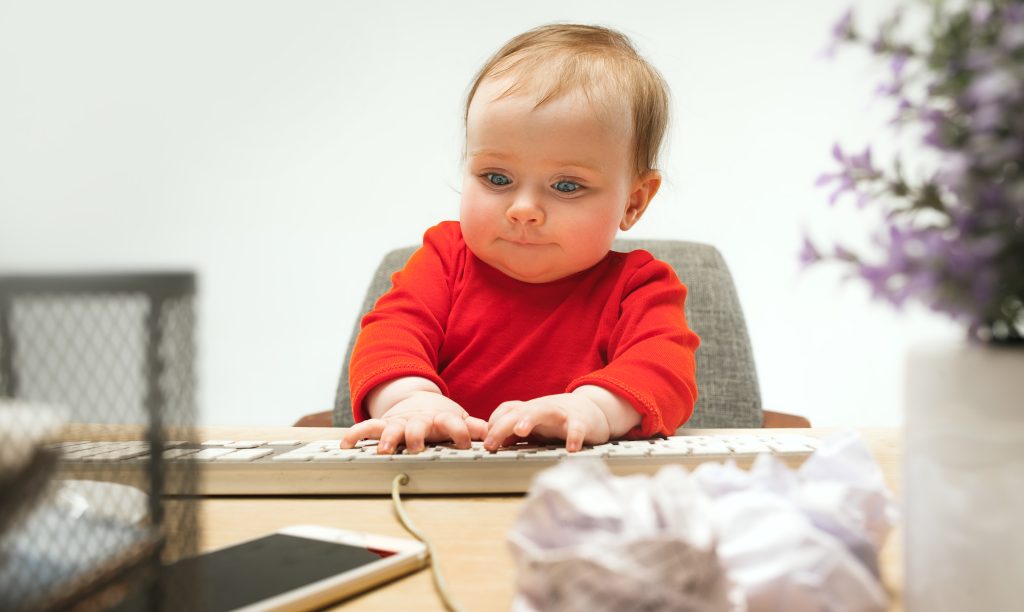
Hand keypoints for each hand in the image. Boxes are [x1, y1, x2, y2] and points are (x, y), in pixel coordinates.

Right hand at [340, 391, 487, 453]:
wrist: (418, 400)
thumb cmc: (441, 418)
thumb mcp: (460, 420)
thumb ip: (475, 427)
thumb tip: (493, 433)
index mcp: (441, 419)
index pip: (453, 424)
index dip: (460, 432)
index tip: (465, 444)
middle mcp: (419, 420)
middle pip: (418, 427)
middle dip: (416, 436)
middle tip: (416, 448)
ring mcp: (400, 422)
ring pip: (391, 428)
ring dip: (387, 439)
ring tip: (383, 450)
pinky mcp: (384, 424)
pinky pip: (367, 428)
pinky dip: (356, 435)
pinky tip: (346, 444)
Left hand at [483, 393, 611, 451]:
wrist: (592, 410)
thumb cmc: (558, 420)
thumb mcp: (534, 426)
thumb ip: (515, 433)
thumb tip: (495, 444)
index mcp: (529, 411)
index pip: (506, 411)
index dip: (493, 424)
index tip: (486, 443)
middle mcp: (541, 409)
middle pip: (519, 411)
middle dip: (502, 425)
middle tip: (491, 444)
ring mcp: (561, 413)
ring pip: (543, 410)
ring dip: (530, 418)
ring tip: (520, 431)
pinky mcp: (581, 421)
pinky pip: (576, 427)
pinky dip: (574, 436)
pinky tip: (571, 449)